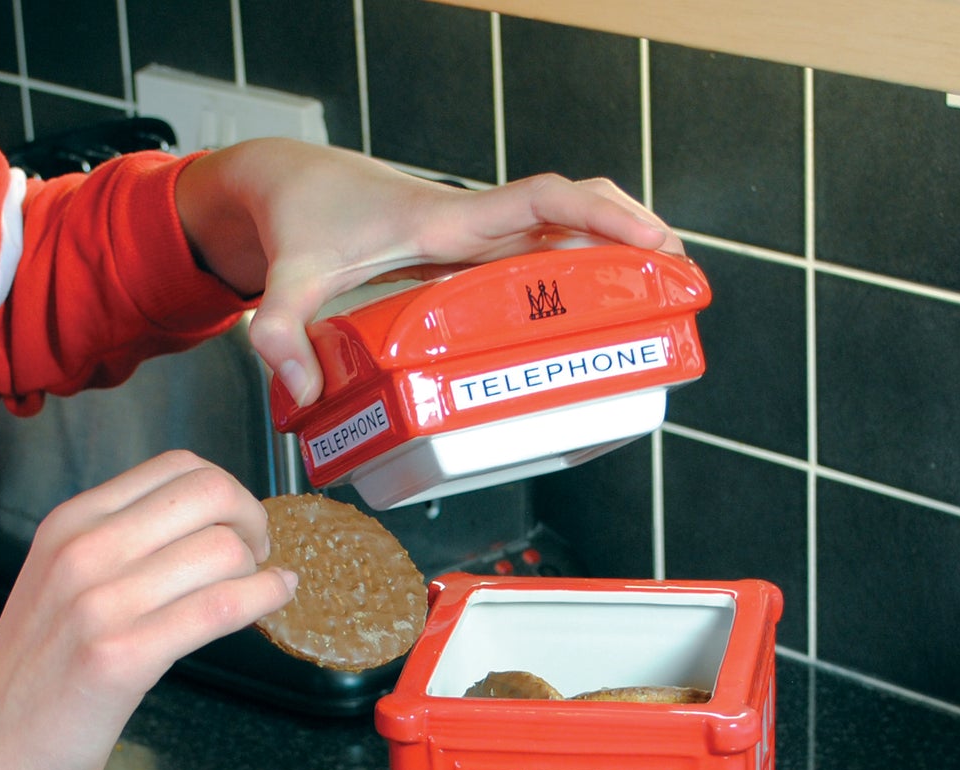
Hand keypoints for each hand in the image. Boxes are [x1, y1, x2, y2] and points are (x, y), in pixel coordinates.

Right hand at [0, 453, 295, 769]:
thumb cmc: (33, 681)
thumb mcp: (64, 587)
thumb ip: (122, 551)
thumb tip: (207, 532)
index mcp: (70, 523)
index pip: (177, 466)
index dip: (226, 494)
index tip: (237, 531)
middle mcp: (83, 550)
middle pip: (209, 494)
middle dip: (254, 521)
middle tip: (257, 560)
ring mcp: (98, 603)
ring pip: (222, 549)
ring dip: (259, 570)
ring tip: (256, 594)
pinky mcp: (119, 658)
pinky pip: (218, 607)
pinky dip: (264, 599)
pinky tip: (276, 601)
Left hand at [175, 139, 683, 405]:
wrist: (287, 183)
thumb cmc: (298, 224)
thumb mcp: (287, 282)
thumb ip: (281, 334)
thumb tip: (302, 395)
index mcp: (445, 223)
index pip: (539, 201)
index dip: (599, 216)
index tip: (650, 240)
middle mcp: (471, 224)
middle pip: (571, 210)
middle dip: (630, 233)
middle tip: (679, 276)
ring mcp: (472, 238)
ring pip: (561, 229)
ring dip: (612, 247)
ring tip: (661, 289)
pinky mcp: (466, 254)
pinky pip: (537, 250)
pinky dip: (577, 264)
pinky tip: (597, 300)